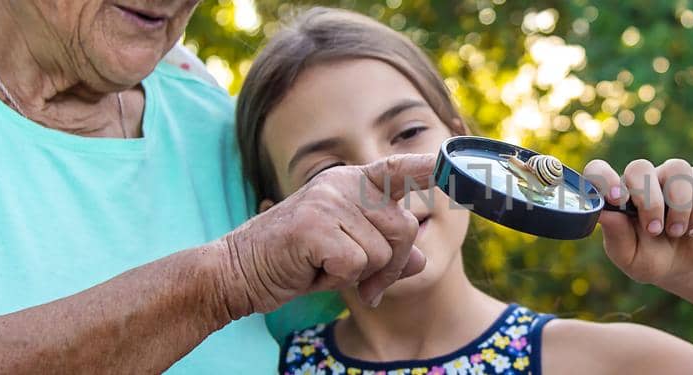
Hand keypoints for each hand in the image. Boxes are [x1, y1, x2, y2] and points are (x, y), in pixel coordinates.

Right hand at [212, 154, 434, 315]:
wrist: (239, 271)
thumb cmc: (297, 262)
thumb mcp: (349, 257)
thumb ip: (386, 254)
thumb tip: (421, 261)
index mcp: (351, 183)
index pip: (397, 170)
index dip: (428, 167)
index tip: (453, 159)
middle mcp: (342, 183)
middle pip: (403, 228)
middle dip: (389, 265)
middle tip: (358, 277)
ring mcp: (328, 201)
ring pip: (382, 252)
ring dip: (361, 274)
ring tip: (326, 268)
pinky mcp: (315, 226)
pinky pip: (356, 264)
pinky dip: (338, 278)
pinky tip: (312, 270)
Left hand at [584, 158, 692, 289]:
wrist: (685, 266)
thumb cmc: (650, 258)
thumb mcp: (629, 257)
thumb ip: (617, 236)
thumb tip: (605, 213)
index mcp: (619, 196)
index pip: (599, 171)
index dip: (604, 179)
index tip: (617, 200)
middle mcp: (643, 182)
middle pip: (641, 167)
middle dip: (649, 201)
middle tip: (654, 230)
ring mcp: (672, 180)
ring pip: (676, 169)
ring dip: (678, 207)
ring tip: (676, 232)